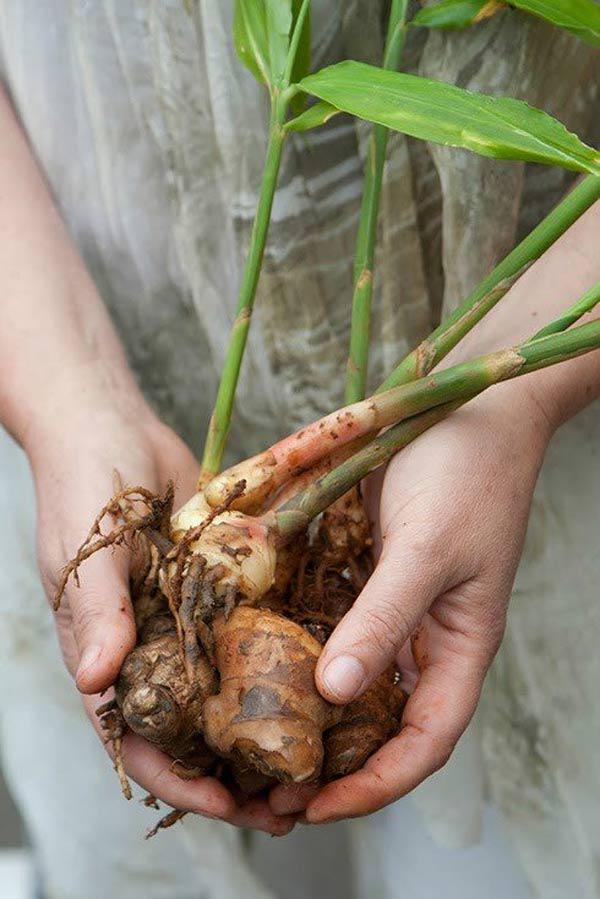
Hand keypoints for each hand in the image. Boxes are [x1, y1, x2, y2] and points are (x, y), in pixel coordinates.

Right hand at [30, 390, 293, 835]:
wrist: (112, 425)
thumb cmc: (82, 487)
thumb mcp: (85, 550)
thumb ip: (96, 611)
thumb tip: (98, 682)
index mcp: (108, 653)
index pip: (136, 737)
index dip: (175, 778)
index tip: (224, 801)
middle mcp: (150, 646)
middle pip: (190, 728)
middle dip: (232, 769)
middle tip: (289, 801)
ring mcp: (187, 618)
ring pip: (227, 690)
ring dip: (264, 726)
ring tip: (314, 757)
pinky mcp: (219, 587)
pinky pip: (249, 633)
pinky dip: (276, 663)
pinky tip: (321, 680)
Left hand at [270, 382, 553, 822]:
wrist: (460, 403)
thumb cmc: (466, 476)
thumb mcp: (429, 550)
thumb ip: (384, 618)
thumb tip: (336, 694)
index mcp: (456, 646)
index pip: (424, 742)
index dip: (377, 785)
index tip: (317, 808)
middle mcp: (418, 637)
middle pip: (377, 724)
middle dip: (328, 764)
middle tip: (264, 790)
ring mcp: (383, 605)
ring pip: (344, 678)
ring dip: (300, 712)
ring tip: (245, 738)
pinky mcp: (355, 572)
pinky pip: (321, 621)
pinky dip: (290, 646)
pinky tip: (247, 659)